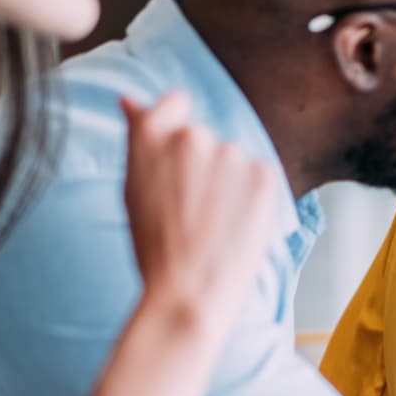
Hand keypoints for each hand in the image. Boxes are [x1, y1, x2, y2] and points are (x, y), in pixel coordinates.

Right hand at [121, 93, 282, 333]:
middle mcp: (193, 135)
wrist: (187, 295)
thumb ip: (138, 139)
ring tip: (212, 225)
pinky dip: (251, 198)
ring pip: (232, 160)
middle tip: (192, 211)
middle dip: (202, 166)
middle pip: (205, 138)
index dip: (177, 129)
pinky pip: (258, 177)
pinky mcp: (264, 175)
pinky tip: (234, 226)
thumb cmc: (155, 249)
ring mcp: (231, 154)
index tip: (178, 161)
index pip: (175, 102)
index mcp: (151, 134)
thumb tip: (131, 101)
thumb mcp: (133, 190)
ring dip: (228, 184)